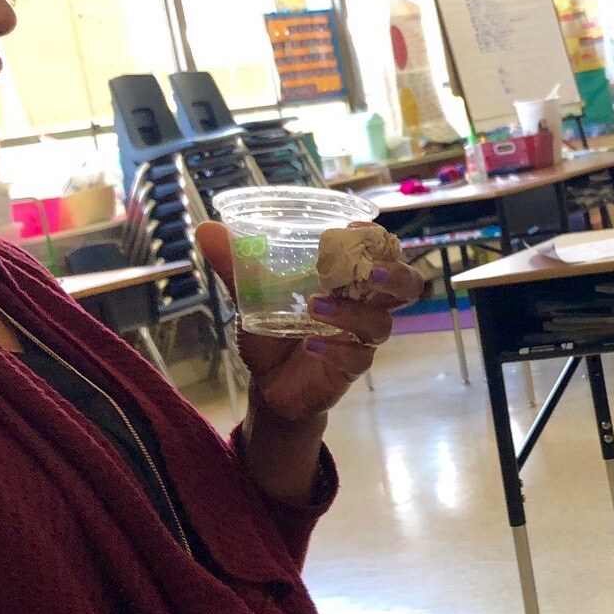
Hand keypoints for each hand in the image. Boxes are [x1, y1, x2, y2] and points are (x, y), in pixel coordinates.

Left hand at [196, 220, 424, 424]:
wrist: (269, 383)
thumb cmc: (275, 331)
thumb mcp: (253, 295)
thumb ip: (237, 265)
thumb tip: (207, 229)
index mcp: (350, 280)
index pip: (383, 253)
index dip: (379, 240)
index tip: (353, 229)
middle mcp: (365, 306)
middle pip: (407, 287)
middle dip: (395, 275)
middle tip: (369, 271)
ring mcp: (360, 340)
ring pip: (381, 324)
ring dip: (350, 312)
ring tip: (314, 306)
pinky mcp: (349, 370)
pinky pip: (357, 358)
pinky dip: (334, 349)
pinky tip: (310, 344)